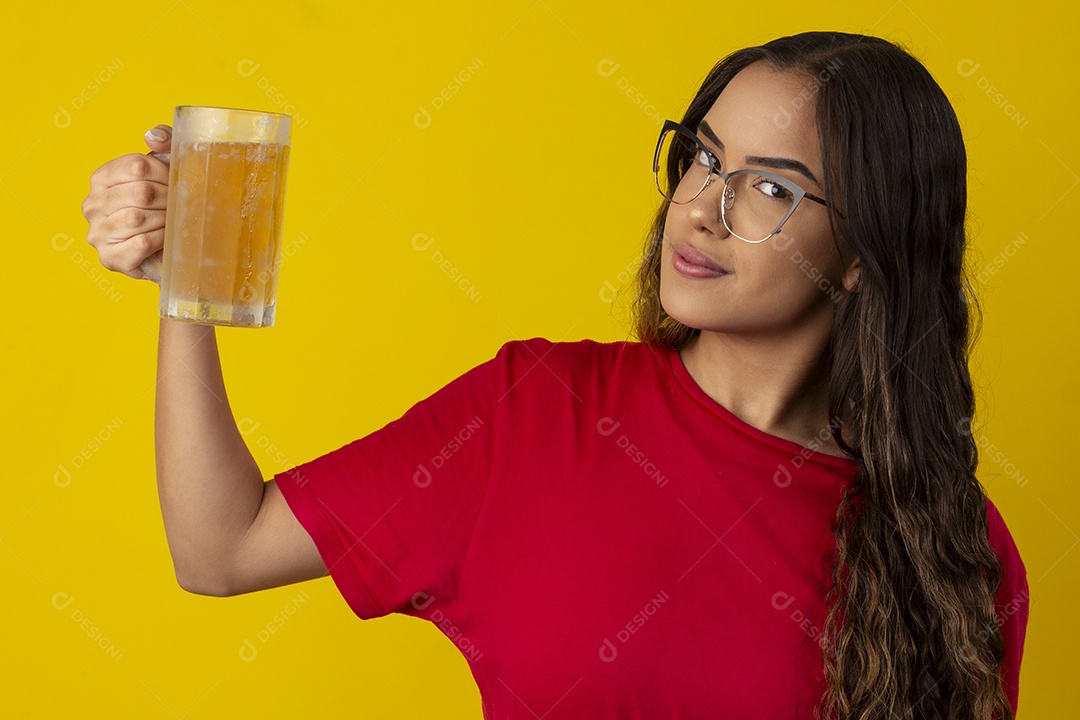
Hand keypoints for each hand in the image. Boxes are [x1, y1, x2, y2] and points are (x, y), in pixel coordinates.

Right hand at [81, 125, 171, 282]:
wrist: (162, 249)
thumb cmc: (163, 204)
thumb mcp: (165, 167)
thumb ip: (164, 142)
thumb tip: (153, 137)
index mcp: (101, 178)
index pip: (138, 165)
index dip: (166, 174)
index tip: (176, 183)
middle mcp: (92, 204)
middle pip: (141, 192)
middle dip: (168, 200)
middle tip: (178, 207)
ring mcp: (97, 232)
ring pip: (138, 218)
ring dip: (165, 221)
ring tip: (171, 223)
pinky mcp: (110, 258)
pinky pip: (142, 242)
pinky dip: (162, 239)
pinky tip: (165, 239)